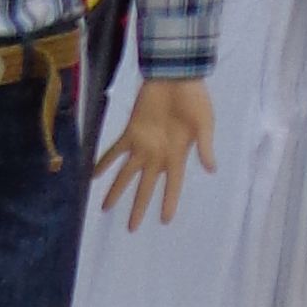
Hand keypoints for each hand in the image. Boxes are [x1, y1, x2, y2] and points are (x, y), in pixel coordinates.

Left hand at [95, 75, 213, 230]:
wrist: (176, 77)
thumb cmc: (194, 100)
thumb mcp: (205, 124)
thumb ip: (204, 147)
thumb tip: (211, 169)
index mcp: (177, 155)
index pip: (173, 186)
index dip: (169, 203)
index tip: (165, 221)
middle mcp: (158, 155)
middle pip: (146, 188)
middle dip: (138, 208)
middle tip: (131, 228)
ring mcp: (143, 145)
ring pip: (126, 175)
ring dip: (116, 191)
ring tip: (105, 209)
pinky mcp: (131, 133)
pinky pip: (114, 151)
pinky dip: (104, 163)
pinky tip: (94, 176)